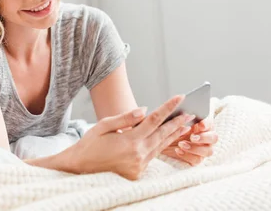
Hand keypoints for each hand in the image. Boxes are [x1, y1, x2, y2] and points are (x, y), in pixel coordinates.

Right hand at [56, 95, 194, 179]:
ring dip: (173, 135)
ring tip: (184, 125)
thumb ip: (126, 117)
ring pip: (160, 146)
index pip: (154, 120)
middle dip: (177, 122)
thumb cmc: (89, 144)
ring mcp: (139, 165)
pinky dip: (161, 146)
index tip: (179, 97)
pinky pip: (153, 156)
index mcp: (129, 141)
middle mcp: (138, 154)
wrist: (80, 166)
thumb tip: (145, 109)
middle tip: (190, 113)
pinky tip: (167, 139)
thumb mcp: (103, 125)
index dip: (168, 108)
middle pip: (163, 134)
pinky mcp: (137, 172)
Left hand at [161, 115, 217, 165]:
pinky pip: (197, 160)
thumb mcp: (175, 123)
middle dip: (204, 138)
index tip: (200, 125)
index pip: (210, 124)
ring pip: (208, 151)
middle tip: (192, 137)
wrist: (163, 142)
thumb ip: (182, 120)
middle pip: (214, 138)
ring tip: (181, 144)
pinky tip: (178, 150)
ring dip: (195, 148)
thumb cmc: (171, 129)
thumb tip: (186, 115)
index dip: (206, 124)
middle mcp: (207, 138)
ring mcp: (203, 150)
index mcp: (203, 126)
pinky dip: (187, 155)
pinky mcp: (196, 159)